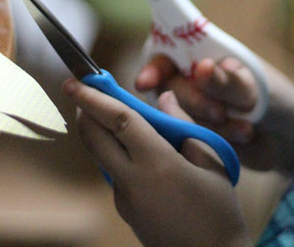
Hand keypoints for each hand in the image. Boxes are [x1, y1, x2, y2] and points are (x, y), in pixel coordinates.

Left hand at [63, 79, 251, 246]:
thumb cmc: (219, 212)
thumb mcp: (211, 162)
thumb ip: (183, 126)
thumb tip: (164, 98)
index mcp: (157, 164)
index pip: (117, 121)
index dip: (93, 98)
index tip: (74, 81)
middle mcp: (132, 181)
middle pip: (94, 138)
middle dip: (85, 111)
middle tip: (85, 92)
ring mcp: (124, 199)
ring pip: (103, 155)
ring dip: (102, 132)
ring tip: (120, 116)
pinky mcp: (124, 210)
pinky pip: (115, 173)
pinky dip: (117, 153)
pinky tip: (138, 149)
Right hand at [136, 56, 293, 172]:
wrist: (292, 141)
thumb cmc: (276, 100)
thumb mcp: (257, 87)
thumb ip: (229, 81)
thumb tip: (202, 67)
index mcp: (203, 56)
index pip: (166, 56)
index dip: (152, 68)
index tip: (144, 82)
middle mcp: (190, 81)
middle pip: (168, 88)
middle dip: (193, 101)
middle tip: (221, 112)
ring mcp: (191, 110)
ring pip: (177, 117)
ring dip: (210, 124)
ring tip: (245, 127)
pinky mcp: (195, 136)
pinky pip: (189, 139)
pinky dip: (216, 138)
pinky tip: (242, 136)